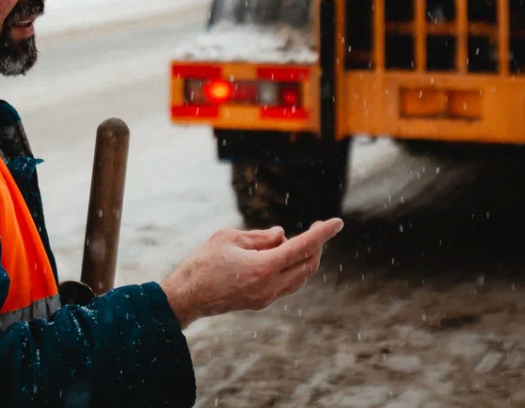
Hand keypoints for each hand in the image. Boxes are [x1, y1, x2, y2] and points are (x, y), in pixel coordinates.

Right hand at [160, 218, 343, 329]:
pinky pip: (287, 284)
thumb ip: (259, 236)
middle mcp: (270, 286)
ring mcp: (267, 297)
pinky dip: (291, 268)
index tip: (337, 222)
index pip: (302, 247)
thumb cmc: (203, 262)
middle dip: (316, 245)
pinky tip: (281, 256)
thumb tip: (281, 235)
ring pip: (300, 277)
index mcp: (263, 267)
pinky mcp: (260, 302)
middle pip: (308, 265)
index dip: (322, 233)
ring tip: (291, 240)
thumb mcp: (228, 237)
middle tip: (315, 227)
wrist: (187, 297)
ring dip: (304, 258)